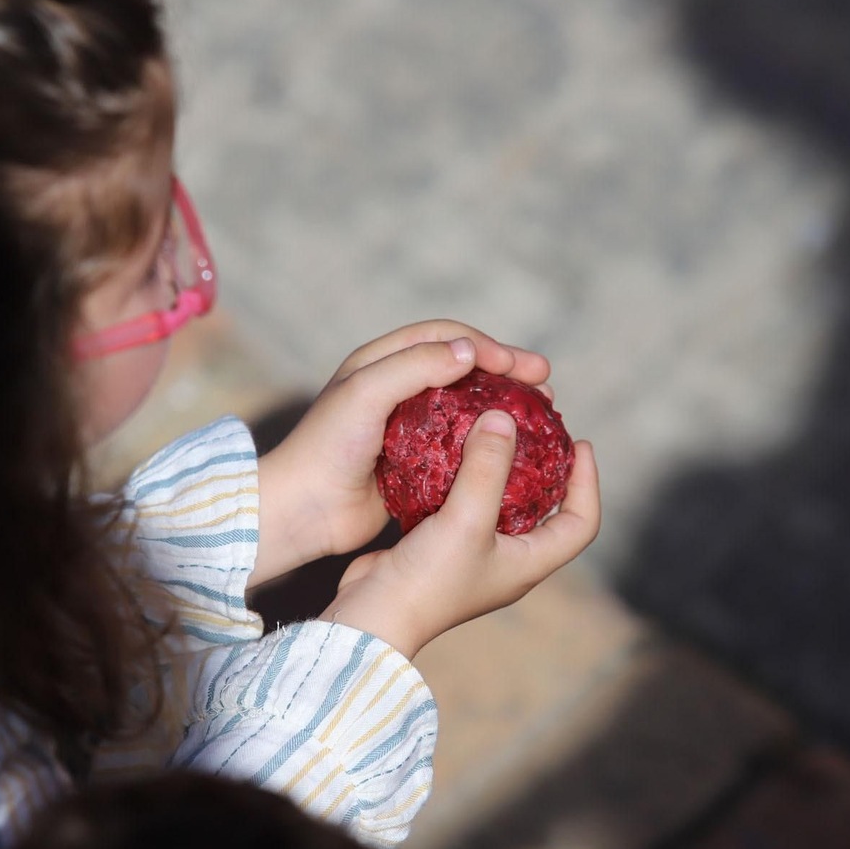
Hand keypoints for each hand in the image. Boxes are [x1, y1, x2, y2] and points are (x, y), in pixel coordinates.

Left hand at [252, 321, 551, 585]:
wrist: (303, 511)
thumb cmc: (327, 447)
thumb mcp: (368, 394)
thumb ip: (415, 367)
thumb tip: (469, 351)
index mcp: (380, 362)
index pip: (445, 337)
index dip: (486, 345)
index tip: (520, 365)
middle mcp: (396, 389)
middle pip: (463, 368)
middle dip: (507, 370)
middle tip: (546, 382)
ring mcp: (408, 428)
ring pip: (467, 407)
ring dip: (504, 406)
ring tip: (542, 414)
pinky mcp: (415, 464)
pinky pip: (461, 446)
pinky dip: (490, 443)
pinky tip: (516, 453)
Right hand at [320, 410, 600, 657]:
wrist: (371, 616)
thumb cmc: (428, 581)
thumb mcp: (466, 520)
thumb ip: (487, 468)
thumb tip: (504, 419)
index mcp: (529, 563)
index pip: (581, 523)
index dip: (588, 483)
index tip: (581, 444)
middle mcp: (508, 560)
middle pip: (545, 510)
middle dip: (548, 469)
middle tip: (539, 430)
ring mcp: (474, 554)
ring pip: (501, 503)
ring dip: (502, 469)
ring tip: (497, 431)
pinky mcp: (442, 545)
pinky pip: (464, 503)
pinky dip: (465, 475)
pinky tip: (452, 449)